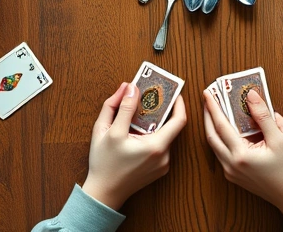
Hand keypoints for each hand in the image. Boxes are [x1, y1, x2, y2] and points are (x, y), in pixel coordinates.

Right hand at [82, 83, 186, 209]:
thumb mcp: (108, 131)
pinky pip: (160, 147)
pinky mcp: (158, 170)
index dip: (179, 103)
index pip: (179, 120)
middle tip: (152, 97)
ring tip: (139, 114)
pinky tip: (136, 134)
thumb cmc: (104, 164)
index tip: (173, 92)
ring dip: (154, 124)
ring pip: (163, 136)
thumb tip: (130, 87)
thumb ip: (121, 106)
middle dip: (161, 111)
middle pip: (170, 127)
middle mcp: (164, 156)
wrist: (103, 194)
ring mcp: (163, 165)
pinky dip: (151, 137)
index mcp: (156, 146)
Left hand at [202, 89, 282, 228]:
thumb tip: (251, 96)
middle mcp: (231, 165)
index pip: (221, 126)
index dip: (213, 107)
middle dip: (208, 115)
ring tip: (215, 110)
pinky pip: (221, 152)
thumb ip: (264, 116)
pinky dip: (221, 137)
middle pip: (211, 135)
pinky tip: (226, 127)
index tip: (208, 92)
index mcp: (241, 156)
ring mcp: (230, 172)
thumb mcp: (281, 139)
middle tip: (208, 98)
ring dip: (213, 126)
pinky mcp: (233, 175)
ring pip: (214, 145)